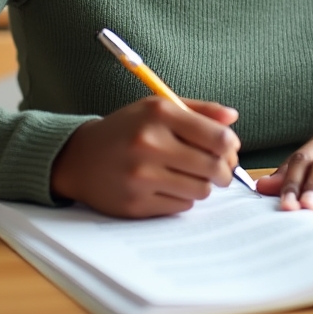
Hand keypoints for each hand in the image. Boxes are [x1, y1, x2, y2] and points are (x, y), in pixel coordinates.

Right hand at [50, 97, 240, 217]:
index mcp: (159, 114)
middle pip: (213, 167)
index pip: (217, 137)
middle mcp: (149, 143)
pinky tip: (169, 186)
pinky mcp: (135, 204)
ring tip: (191, 175)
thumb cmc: (127, 129)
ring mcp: (141, 177)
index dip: (231, 146)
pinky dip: (183, 198)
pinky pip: (181, 206)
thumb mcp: (158, 108)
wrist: (80, 158)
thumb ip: (199, 111)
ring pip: (201, 190)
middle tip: (220, 169)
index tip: (229, 148)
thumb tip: (232, 119)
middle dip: (224, 170)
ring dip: (203, 185)